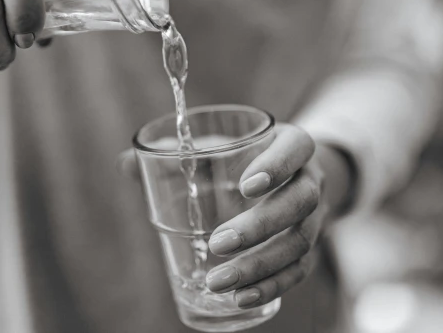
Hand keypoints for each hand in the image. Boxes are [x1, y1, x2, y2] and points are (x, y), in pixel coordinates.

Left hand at [117, 124, 352, 307]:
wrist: (290, 179)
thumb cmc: (244, 159)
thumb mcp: (218, 147)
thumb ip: (176, 153)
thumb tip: (126, 163)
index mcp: (292, 144)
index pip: (297, 147)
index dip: (277, 165)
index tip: (245, 186)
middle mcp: (310, 179)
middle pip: (299, 201)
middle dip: (258, 226)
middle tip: (217, 243)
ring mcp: (315, 217)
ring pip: (300, 242)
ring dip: (260, 265)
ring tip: (218, 281)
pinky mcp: (309, 249)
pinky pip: (299, 271)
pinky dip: (270, 287)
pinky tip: (240, 298)